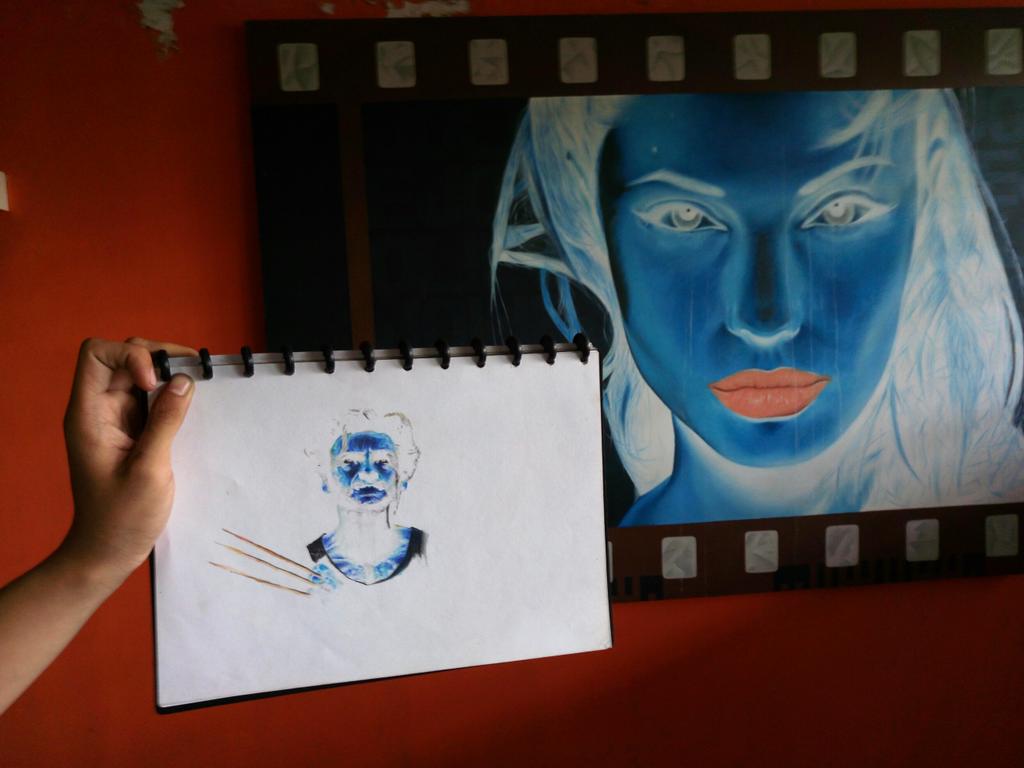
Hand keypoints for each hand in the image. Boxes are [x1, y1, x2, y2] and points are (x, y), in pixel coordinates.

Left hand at [61, 337, 195, 587]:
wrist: (107, 552)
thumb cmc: (121, 518)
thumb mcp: (149, 469)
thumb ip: (166, 421)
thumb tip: (184, 380)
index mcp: (88, 414)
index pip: (97, 354)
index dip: (129, 355)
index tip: (155, 382)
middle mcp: (98, 410)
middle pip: (121, 357)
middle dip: (157, 357)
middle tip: (193, 374)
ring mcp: (115, 420)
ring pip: (138, 374)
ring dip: (168, 374)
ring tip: (200, 384)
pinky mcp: (132, 432)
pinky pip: (150, 398)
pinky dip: (172, 394)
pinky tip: (193, 405)